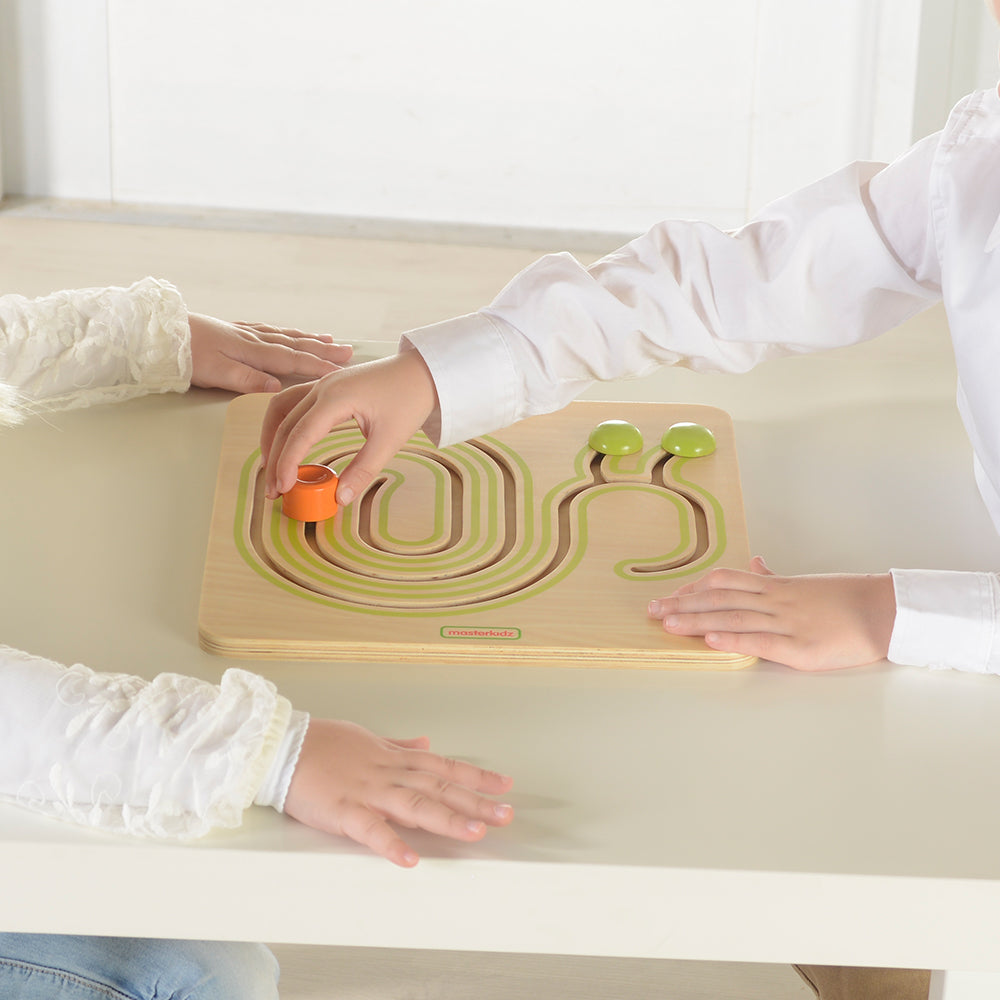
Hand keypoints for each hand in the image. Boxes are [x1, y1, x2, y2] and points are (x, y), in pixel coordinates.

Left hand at [188, 313, 351, 394]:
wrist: (156, 332)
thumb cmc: (184, 356)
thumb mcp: (215, 373)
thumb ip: (247, 381)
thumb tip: (277, 389)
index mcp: (251, 351)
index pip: (292, 359)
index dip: (318, 365)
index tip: (341, 369)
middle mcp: (252, 338)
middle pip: (295, 344)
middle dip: (322, 349)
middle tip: (347, 352)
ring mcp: (243, 332)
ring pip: (283, 335)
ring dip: (308, 339)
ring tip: (328, 339)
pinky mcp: (232, 330)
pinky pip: (268, 331)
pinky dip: (284, 332)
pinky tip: (288, 332)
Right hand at [260, 349, 437, 504]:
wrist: (423, 372)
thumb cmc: (410, 399)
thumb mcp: (390, 440)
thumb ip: (363, 470)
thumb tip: (341, 497)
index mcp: (336, 397)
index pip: (300, 434)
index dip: (287, 464)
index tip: (282, 488)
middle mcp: (323, 387)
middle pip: (284, 423)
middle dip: (275, 458)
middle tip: (273, 489)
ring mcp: (323, 383)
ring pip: (281, 408)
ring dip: (272, 437)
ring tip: (272, 466)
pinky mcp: (328, 385)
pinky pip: (293, 402)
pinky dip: (284, 423)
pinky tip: (286, 443)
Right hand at [283, 719, 513, 866]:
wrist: (283, 746)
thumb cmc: (324, 743)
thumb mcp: (368, 739)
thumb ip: (400, 745)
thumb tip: (426, 743)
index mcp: (395, 759)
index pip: (444, 767)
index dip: (476, 776)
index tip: (505, 785)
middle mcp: (389, 774)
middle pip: (440, 787)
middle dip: (475, 801)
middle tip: (507, 815)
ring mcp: (368, 791)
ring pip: (415, 805)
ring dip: (447, 818)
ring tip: (475, 833)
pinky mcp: (343, 810)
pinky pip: (370, 829)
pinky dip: (390, 843)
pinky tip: (410, 859)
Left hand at [647, 556, 895, 670]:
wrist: (885, 611)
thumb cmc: (846, 598)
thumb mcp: (806, 583)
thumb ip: (775, 576)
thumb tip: (755, 562)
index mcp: (775, 586)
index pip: (724, 581)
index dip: (693, 589)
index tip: (668, 596)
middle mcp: (774, 601)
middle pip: (719, 598)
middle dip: (682, 606)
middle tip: (651, 612)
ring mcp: (786, 623)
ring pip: (732, 618)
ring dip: (695, 621)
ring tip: (667, 624)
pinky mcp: (801, 649)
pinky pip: (761, 642)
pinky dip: (732, 639)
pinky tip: (709, 639)